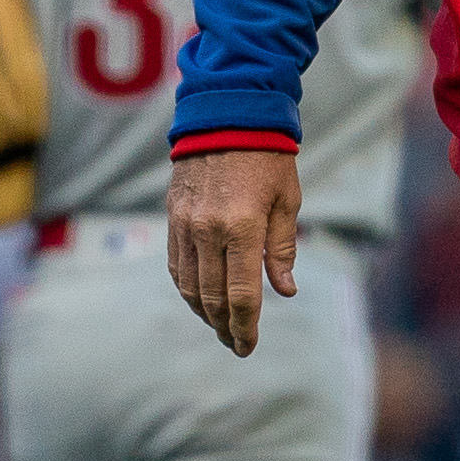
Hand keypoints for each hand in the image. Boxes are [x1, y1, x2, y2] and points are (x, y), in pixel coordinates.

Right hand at [170, 140, 301, 358]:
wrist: (227, 113)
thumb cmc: (267, 156)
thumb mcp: (287, 200)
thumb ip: (282, 249)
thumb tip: (285, 291)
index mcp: (242, 228)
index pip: (241, 295)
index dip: (245, 328)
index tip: (248, 346)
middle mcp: (208, 231)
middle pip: (212, 297)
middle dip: (225, 327)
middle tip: (236, 344)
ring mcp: (186, 224)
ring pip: (189, 286)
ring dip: (204, 313)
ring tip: (219, 326)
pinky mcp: (173, 216)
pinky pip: (176, 264)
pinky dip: (187, 288)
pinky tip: (200, 298)